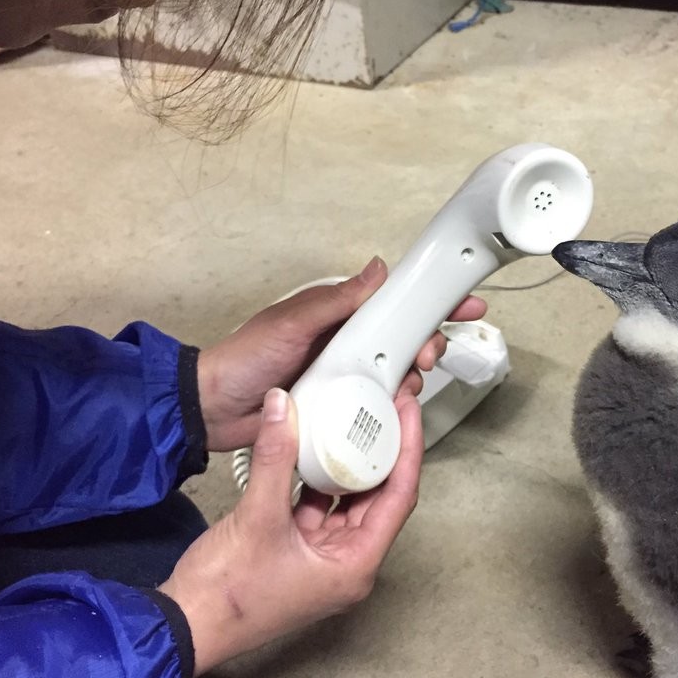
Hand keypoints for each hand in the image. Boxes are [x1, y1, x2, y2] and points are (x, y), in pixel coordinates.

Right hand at [158, 387, 422, 675]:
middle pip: (381, 498)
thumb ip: (275, 457)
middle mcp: (349, 564)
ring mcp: (325, 560)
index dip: (407, 450)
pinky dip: (320, 480)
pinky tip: (316, 449)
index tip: (407, 411)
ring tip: (357, 421)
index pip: (399, 497)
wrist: (185, 625)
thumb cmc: (227, 592)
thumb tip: (284, 406)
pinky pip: (320, 509)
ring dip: (351, 465)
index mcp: (356, 565)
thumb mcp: (257, 516)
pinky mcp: (300, 554)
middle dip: (384, 453)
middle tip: (387, 407)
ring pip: (350, 502)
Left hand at [198, 257, 485, 451]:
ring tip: (409, 382)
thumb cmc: (246, 357)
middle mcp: (347, 344)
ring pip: (395, 373)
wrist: (213, 408)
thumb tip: (378, 269)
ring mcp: (345, 378)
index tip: (463, 305)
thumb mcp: (292, 321)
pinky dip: (392, 405)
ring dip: (412, 376)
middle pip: (403, 340)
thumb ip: (337, 299)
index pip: (392, 303)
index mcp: (338, 316)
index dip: (429, 303)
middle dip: (426, 344)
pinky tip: (395, 408)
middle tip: (428, 354)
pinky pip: (376, 405)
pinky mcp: (340, 409)